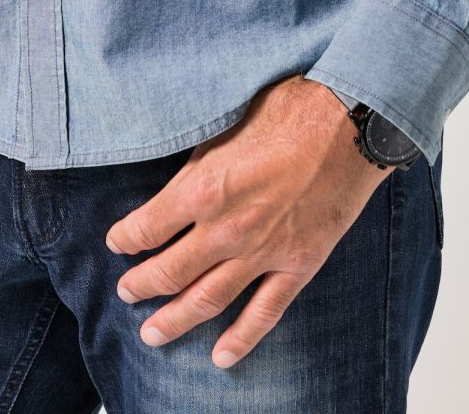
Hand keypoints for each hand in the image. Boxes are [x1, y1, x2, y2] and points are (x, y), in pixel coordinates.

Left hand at [104, 72, 392, 370]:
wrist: (350, 123)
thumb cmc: (288, 111)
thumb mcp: (225, 126)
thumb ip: (199, 165)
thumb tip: (177, 187)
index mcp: (203, 189)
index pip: (147, 227)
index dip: (126, 238)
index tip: (117, 242)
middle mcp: (227, 229)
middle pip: (169, 271)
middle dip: (141, 284)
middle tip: (125, 291)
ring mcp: (263, 253)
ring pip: (207, 300)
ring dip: (174, 320)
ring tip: (151, 334)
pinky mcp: (298, 265)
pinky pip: (264, 312)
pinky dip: (240, 338)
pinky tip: (220, 356)